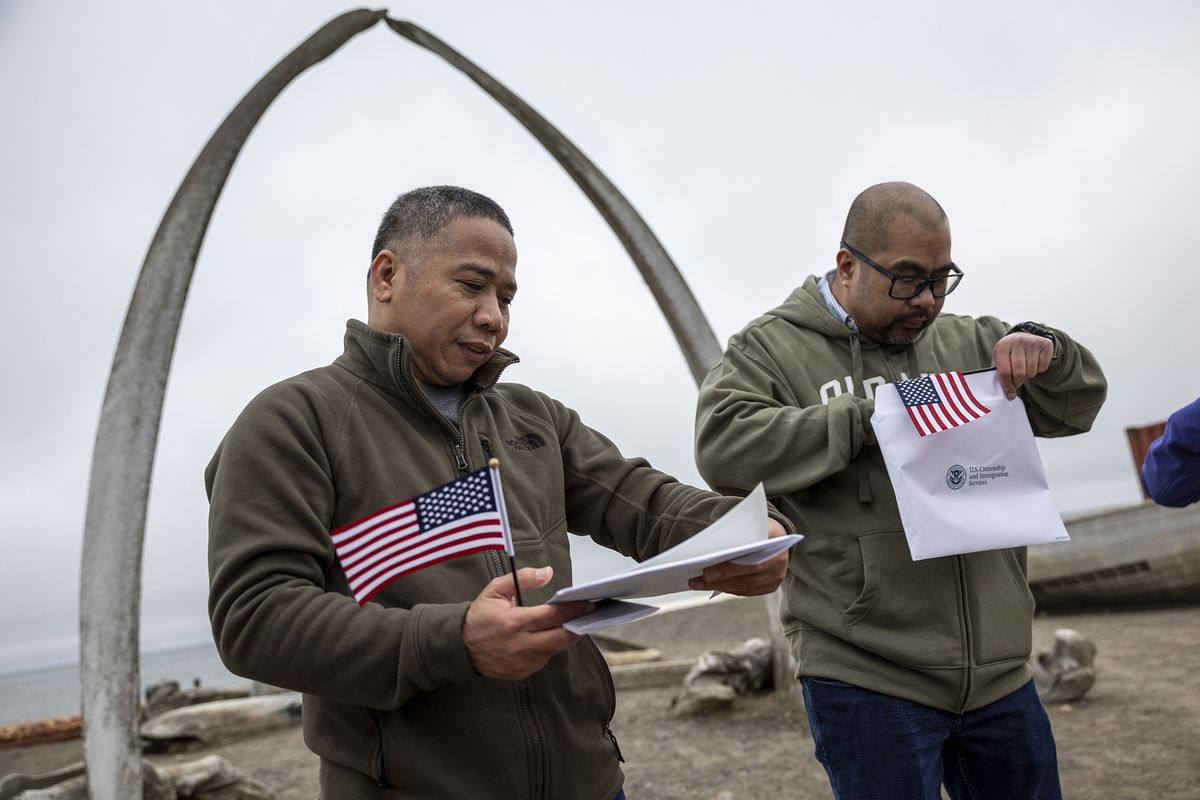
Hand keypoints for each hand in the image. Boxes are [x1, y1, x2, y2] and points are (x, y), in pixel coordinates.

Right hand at [463, 566, 592, 680]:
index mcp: (515, 622)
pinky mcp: (522, 673)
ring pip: (554, 650)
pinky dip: (548, 648)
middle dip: (577, 626)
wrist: (460, 646)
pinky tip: (547, 637)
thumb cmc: (480, 615)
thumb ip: (522, 578)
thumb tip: (548, 572)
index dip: (573, 610)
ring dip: (563, 637)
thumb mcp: (496, 589)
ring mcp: (522, 662)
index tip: (588, 603)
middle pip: (561, 638)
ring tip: (569, 623)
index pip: (553, 616)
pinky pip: (543, 659)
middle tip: (587, 615)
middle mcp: (521, 645)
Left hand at [687, 518, 790, 595]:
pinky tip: (710, 584)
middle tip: (699, 579)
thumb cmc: (757, 525)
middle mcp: (780, 564)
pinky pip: (746, 591)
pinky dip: (727, 588)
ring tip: (697, 583)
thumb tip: (708, 549)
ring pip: (745, 588)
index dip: (729, 570)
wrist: (775, 531)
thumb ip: (735, 534)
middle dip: (720, 580)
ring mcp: (775, 577)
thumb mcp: (749, 523)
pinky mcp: (769, 586)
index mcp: (776, 543)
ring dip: (719, 586)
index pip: (753, 564)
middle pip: (747, 579)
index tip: (707, 572)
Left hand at [992, 332, 1053, 399]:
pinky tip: (1034, 362)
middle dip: (1018, 382)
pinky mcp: (1045, 344)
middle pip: (1019, 373)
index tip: (1010, 395)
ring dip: (1029, 375)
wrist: (1023, 335)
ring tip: (1025, 368)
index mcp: (1003, 347)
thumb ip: (998, 373)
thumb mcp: (999, 359)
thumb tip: (1003, 392)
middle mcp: (1017, 342)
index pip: (1004, 371)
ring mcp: (1032, 342)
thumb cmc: (1009, 352)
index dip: (1007, 386)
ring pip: (1032, 371)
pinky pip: (1043, 366)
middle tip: (1017, 382)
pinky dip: (1039, 369)